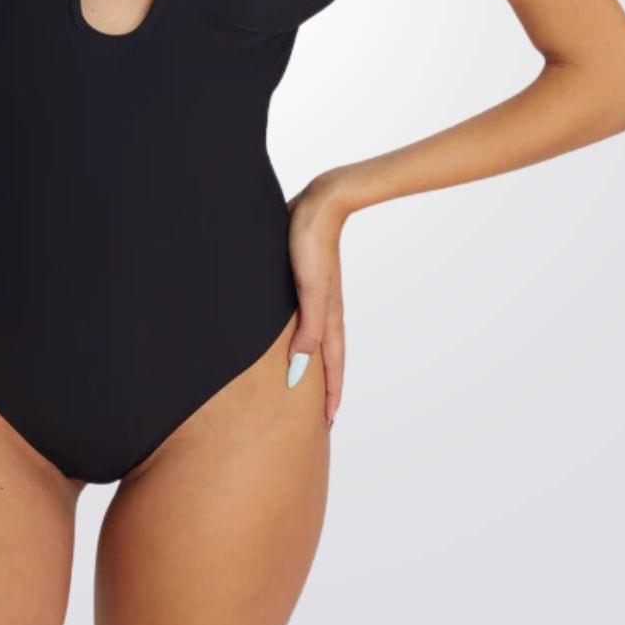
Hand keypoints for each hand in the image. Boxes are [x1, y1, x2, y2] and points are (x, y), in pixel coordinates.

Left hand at [285, 173, 354, 429]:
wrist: (319, 202)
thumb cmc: (311, 243)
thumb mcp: (308, 289)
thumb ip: (308, 328)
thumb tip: (300, 369)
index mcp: (328, 315)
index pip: (331, 364)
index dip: (329, 393)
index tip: (327, 422)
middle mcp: (325, 308)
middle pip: (328, 356)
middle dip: (325, 385)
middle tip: (322, 413)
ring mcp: (317, 293)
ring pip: (318, 337)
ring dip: (316, 361)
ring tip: (309, 380)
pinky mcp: (305, 278)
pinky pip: (307, 318)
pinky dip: (305, 335)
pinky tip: (294, 332)